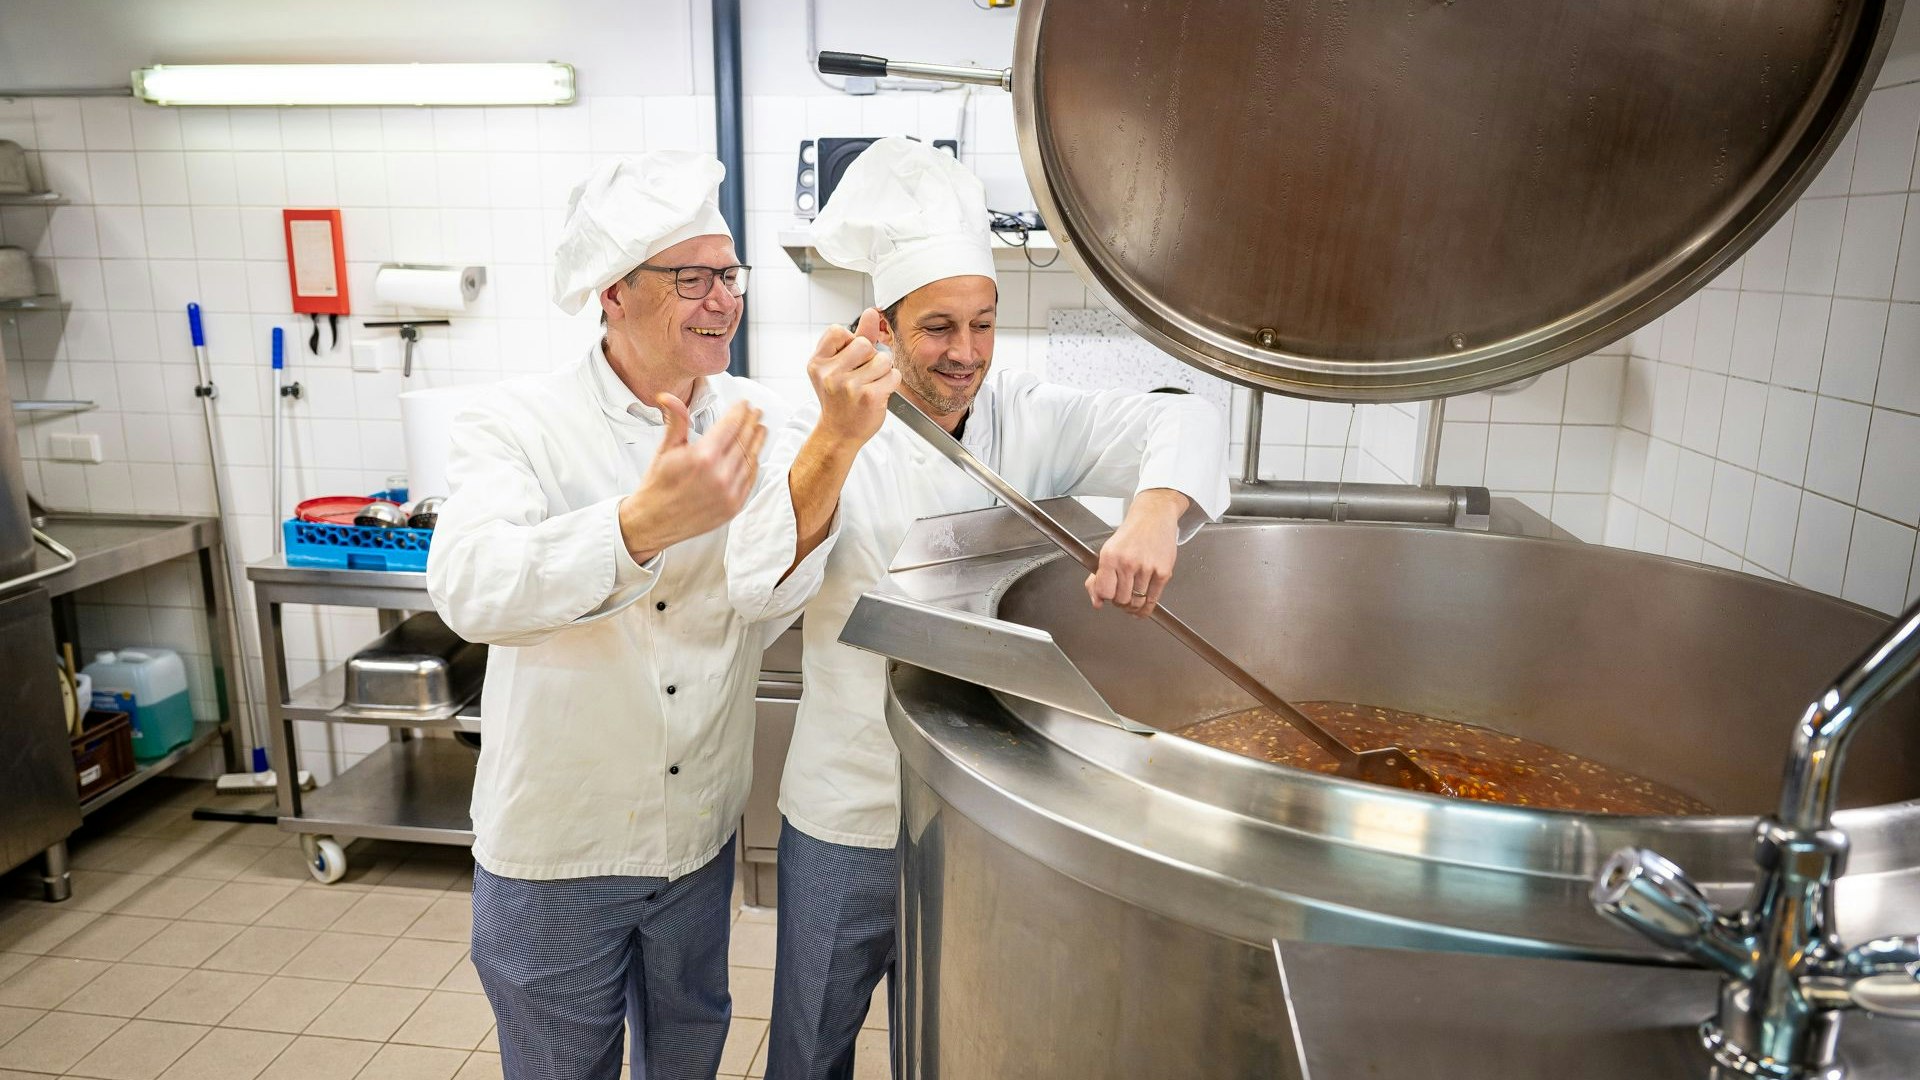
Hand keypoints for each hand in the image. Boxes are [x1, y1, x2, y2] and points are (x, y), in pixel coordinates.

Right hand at [619, 394, 766, 560]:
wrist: (655, 521)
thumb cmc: (658, 485)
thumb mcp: (665, 449)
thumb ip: (676, 421)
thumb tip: (669, 396)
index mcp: (703, 456)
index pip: (730, 425)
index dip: (739, 412)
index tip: (744, 404)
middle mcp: (720, 474)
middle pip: (743, 439)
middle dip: (751, 422)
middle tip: (755, 412)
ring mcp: (730, 492)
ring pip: (751, 458)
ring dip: (757, 441)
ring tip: (760, 429)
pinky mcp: (734, 506)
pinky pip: (750, 479)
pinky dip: (754, 463)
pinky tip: (754, 453)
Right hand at [807, 307, 898, 445]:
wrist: (838, 433)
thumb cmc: (839, 398)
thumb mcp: (839, 365)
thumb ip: (858, 336)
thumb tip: (872, 311)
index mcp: (818, 363)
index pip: (838, 330)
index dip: (849, 342)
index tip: (847, 360)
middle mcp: (830, 374)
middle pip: (865, 344)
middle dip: (870, 357)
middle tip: (861, 375)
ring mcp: (849, 387)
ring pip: (883, 360)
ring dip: (883, 371)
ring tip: (870, 384)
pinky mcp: (869, 397)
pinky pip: (893, 376)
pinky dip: (891, 383)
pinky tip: (878, 393)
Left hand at [1085, 489, 1189, 617]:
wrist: (1154, 517)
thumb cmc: (1131, 534)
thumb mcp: (1108, 550)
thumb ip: (1098, 577)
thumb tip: (1097, 602)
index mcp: (1110, 557)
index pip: (1104, 591)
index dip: (1105, 598)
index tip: (1107, 596)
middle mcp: (1128, 562)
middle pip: (1121, 600)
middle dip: (1120, 603)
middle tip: (1121, 597)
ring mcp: (1147, 568)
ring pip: (1136, 602)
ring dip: (1133, 606)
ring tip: (1132, 600)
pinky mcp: (1164, 572)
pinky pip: (1153, 600)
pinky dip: (1146, 608)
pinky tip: (1143, 607)